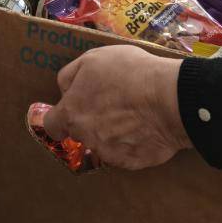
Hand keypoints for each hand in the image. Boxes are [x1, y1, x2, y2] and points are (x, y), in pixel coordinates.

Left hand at [41, 45, 191, 169]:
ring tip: (132, 113)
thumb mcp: (92, 59)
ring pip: (102, 143)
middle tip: (111, 104)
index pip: (52, 125)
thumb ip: (70, 76)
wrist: (169, 98)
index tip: (72, 110)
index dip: (60, 117)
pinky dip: (131, 143)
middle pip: (80, 132)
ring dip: (111, 132)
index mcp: (72, 112)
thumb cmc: (130, 73)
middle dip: (90, 120)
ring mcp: (108, 153)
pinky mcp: (131, 163)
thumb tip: (65, 90)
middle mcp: (86, 137)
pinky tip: (144, 127)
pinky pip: (125, 153)